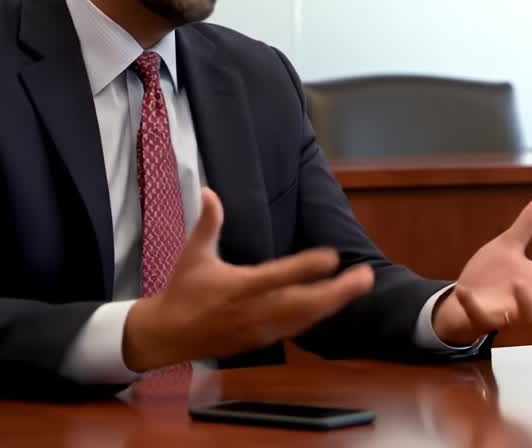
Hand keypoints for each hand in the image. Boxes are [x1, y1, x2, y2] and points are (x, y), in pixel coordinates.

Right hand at [122, 188, 373, 370]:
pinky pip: (296, 329)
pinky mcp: (261, 341)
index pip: (278, 276)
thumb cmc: (183, 291)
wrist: (167, 336)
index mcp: (238, 287)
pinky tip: (336, 304)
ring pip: (304, 319)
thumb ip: (208, 223)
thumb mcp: (193, 254)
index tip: (332, 256)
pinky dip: (318, 316)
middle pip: (302, 303)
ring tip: (359, 286)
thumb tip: (209, 190)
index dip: (306, 268)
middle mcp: (253, 310)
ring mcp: (259, 329)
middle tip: (365, 276)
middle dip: (337, 292)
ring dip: (334, 303)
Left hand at [431, 191, 531, 345]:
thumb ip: (530, 223)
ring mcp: (509, 311)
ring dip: (526, 301)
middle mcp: (530, 298)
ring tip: (521, 283)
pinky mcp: (485, 319)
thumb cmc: (493, 277)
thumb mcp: (509, 245)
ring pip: (527, 314)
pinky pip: (481, 315)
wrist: (462, 302)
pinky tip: (465, 291)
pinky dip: (473, 305)